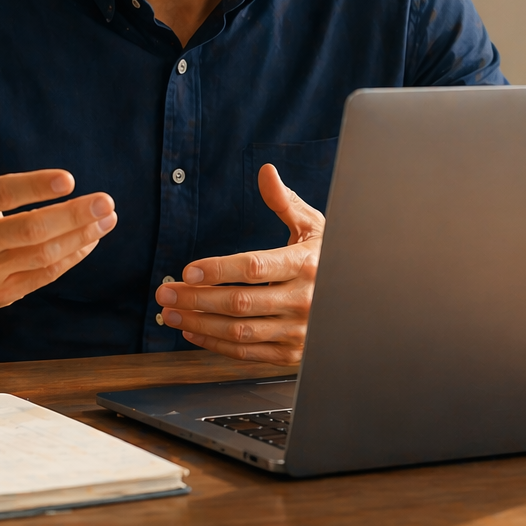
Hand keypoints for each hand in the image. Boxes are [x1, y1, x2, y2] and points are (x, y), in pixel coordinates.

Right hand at [0, 78, 116, 361]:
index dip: (35, 187)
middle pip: (30, 231)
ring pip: (41, 257)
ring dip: (80, 237)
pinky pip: (42, 276)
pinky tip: (91, 238)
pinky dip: (70, 258)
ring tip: (109, 217)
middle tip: (107, 200)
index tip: (69, 178)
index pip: (1, 195)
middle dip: (73, 216)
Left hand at [154, 163, 323, 365]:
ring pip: (239, 332)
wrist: (361, 299)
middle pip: (240, 303)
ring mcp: (299, 331)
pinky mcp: (292, 354)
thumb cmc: (328, 258)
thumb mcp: (314, 227)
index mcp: (307, 264)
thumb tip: (265, 172)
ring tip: (170, 313)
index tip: (187, 270)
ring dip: (199, 323)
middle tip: (164, 293)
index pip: (255, 268)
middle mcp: (304, 300)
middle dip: (196, 298)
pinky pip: (246, 353)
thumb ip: (285, 202)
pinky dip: (215, 344)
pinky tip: (192, 331)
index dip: (218, 269)